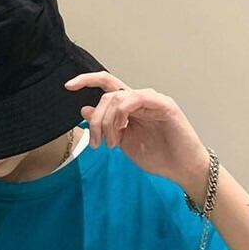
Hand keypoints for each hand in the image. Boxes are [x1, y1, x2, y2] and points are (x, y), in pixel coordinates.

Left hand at [64, 71, 209, 192]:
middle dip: (96, 120)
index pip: (105, 85)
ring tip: (112, 144)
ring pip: (117, 98)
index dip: (86, 81)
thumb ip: (105, 125)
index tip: (67, 87)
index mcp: (128, 107)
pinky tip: (122, 128)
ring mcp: (151, 100)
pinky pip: (136, 98)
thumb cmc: (156, 156)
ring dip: (108, 122)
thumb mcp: (121, 141)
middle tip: (97, 143)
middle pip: (107, 95)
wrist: (181, 169)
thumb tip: (84, 109)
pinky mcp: (164, 104)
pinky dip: (123, 111)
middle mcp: (138, 99)